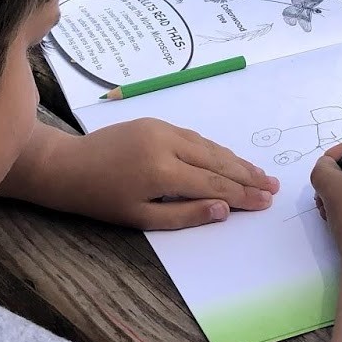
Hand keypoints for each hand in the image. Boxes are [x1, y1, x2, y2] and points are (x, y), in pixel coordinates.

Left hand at [7, 120, 278, 230]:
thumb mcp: (141, 219)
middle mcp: (166, 143)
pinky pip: (193, 137)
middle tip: (273, 186)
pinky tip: (227, 158)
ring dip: (235, 160)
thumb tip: (223, 210)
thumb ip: (185, 215)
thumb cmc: (102, 200)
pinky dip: (214, 149)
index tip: (266, 201)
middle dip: (247, 174)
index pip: (214, 183)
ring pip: (208, 145)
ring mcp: (161, 129)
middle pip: (217, 160)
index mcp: (162, 171)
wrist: (68, 167)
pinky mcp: (155, 122)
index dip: (243, 194)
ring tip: (259, 174)